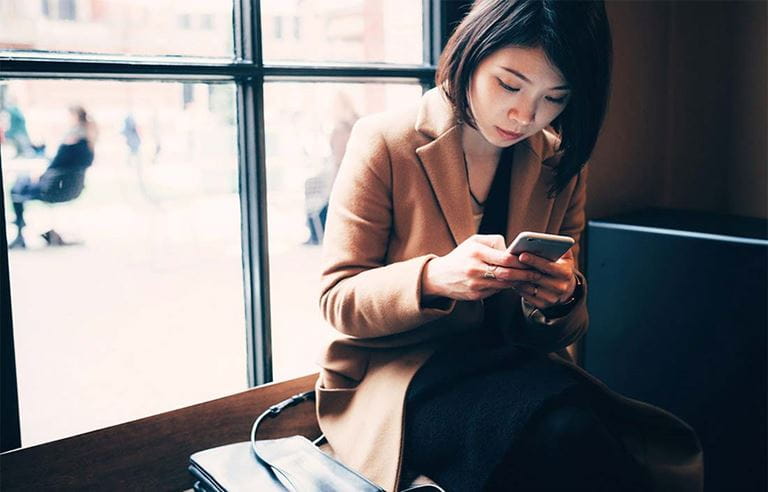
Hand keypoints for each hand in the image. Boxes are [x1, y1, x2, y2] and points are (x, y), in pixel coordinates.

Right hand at [422, 234, 542, 301]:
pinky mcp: (476, 296)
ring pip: (504, 284)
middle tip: (537, 273)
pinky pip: (497, 291)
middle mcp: (475, 269)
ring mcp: (475, 284)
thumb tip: (512, 249)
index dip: (520, 260)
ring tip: (530, 278)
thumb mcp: (473, 242)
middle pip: (507, 273)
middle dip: (525, 274)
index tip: (531, 259)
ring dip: (519, 282)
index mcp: (476, 253)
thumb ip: (494, 242)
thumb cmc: (460, 256)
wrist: (438, 277)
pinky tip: (515, 284)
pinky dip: (507, 287)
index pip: (504, 258)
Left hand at [512, 249, 577, 309]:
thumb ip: (560, 248)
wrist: (565, 289)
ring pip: (530, 287)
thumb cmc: (560, 267)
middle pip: (537, 277)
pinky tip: (512, 280)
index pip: (549, 266)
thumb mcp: (565, 258)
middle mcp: (560, 287)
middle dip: (522, 269)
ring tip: (507, 270)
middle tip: (509, 262)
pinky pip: (527, 296)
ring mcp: (552, 298)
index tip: (522, 255)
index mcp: (566, 273)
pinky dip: (518, 288)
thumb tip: (551, 240)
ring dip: (517, 279)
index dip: (535, 260)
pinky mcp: (543, 305)